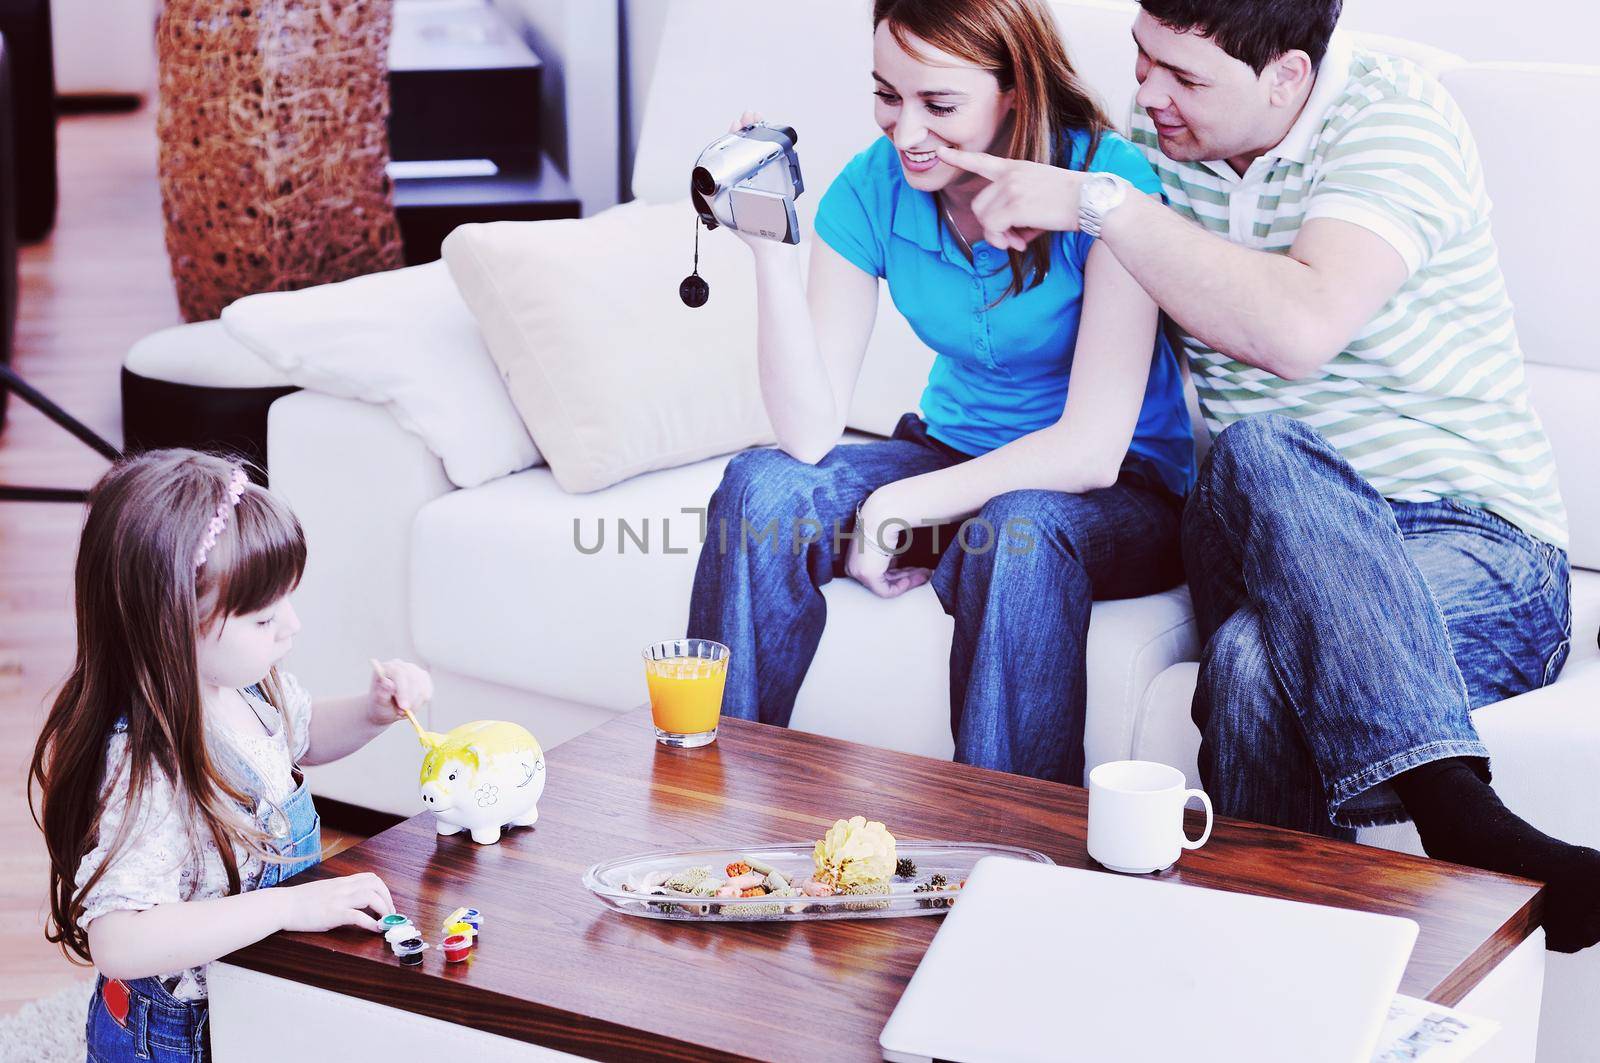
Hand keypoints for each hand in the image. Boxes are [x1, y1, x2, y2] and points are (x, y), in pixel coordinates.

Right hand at [276, 872, 394, 933]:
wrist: (281, 905)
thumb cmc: (299, 901)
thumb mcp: (324, 891)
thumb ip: (339, 893)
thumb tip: (353, 903)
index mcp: (341, 882)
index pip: (370, 878)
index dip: (383, 890)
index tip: (387, 902)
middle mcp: (343, 888)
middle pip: (376, 885)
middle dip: (388, 899)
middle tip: (390, 914)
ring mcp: (338, 900)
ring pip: (371, 897)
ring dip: (384, 910)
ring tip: (386, 922)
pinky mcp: (332, 914)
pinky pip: (358, 916)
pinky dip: (371, 922)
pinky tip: (375, 929)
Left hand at [367, 658, 432, 725]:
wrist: (385, 709)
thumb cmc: (379, 705)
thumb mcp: (378, 703)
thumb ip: (382, 694)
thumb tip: (388, 683)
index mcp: (387, 668)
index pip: (399, 673)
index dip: (403, 690)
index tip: (403, 707)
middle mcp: (402, 666)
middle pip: (413, 678)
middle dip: (411, 699)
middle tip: (404, 713)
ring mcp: (414, 671)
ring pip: (422, 687)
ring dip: (415, 703)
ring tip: (403, 712)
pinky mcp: (424, 679)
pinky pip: (427, 692)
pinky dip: (420, 703)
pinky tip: (410, 707)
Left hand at [718, 110, 795, 256]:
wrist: (774, 244)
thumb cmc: (752, 230)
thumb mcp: (726, 212)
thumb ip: (714, 197)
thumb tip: (703, 182)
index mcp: (739, 179)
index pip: (734, 151)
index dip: (734, 136)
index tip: (735, 125)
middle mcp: (754, 175)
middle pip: (750, 145)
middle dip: (748, 128)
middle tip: (748, 118)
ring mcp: (770, 176)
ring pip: (765, 148)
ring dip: (761, 131)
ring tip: (757, 119)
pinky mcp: (783, 180)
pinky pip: (780, 159)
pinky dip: (777, 144)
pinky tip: (774, 134)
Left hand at [847, 494, 931, 599]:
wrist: (882, 514)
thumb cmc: (885, 520)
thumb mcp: (885, 539)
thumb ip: (888, 554)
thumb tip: (899, 563)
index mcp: (856, 556)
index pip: (879, 570)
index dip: (899, 571)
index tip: (917, 568)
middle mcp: (853, 565)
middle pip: (884, 578)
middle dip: (907, 577)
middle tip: (926, 574)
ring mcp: (858, 572)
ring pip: (887, 585)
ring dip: (909, 581)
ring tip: (926, 574)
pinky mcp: (866, 576)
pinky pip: (886, 591)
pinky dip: (902, 587)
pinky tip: (914, 578)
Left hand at [934, 146, 1086, 248]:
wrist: (1092, 200)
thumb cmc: (1071, 202)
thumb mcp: (1040, 192)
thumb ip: (1017, 206)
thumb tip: (1007, 235)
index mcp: (1016, 168)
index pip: (982, 161)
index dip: (959, 159)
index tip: (940, 152)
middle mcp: (1010, 175)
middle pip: (979, 205)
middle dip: (992, 227)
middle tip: (1012, 239)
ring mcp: (1011, 188)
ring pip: (984, 219)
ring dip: (998, 237)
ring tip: (1018, 242)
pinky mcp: (1015, 205)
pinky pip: (993, 229)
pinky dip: (1003, 241)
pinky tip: (1021, 244)